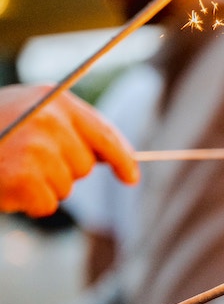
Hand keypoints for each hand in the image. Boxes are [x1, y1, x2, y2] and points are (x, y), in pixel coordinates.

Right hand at [0, 84, 137, 216]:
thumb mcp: (30, 115)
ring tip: (11, 169)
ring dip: (42, 187)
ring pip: (66, 187)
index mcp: (55, 99)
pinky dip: (29, 203)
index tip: (131, 178)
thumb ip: (70, 130)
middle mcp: (50, 118)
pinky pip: (48, 204)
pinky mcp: (24, 175)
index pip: (103, 133)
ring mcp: (37, 146)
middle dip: (62, 171)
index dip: (122, 159)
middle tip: (26, 160)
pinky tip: (7, 185)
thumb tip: (117, 160)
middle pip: (85, 166)